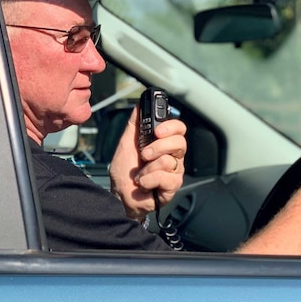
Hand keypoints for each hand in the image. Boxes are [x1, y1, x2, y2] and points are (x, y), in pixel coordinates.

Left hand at [109, 106, 186, 220]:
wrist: (120, 196)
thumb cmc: (124, 173)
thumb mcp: (126, 144)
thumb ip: (134, 125)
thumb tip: (139, 105)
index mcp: (164, 144)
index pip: (179, 129)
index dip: (171, 126)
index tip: (157, 131)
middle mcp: (172, 156)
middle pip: (180, 142)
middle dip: (159, 147)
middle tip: (144, 154)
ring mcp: (174, 171)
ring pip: (170, 160)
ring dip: (148, 168)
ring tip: (140, 174)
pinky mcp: (173, 186)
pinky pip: (166, 177)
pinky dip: (149, 180)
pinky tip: (144, 184)